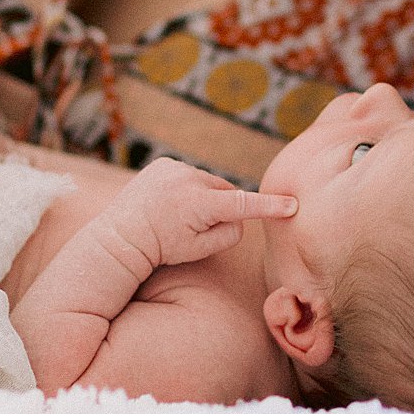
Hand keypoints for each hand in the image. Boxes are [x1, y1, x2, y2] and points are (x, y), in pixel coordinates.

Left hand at [111, 157, 297, 270]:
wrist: (121, 237)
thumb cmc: (162, 248)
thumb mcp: (200, 250)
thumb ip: (229, 233)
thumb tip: (240, 215)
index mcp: (198, 204)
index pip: (243, 204)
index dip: (269, 206)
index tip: (291, 205)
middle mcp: (188, 179)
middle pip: (226, 192)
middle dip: (222, 207)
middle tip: (197, 227)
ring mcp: (174, 167)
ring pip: (209, 183)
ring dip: (204, 197)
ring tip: (178, 215)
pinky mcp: (164, 163)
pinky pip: (190, 175)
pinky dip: (188, 188)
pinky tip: (169, 203)